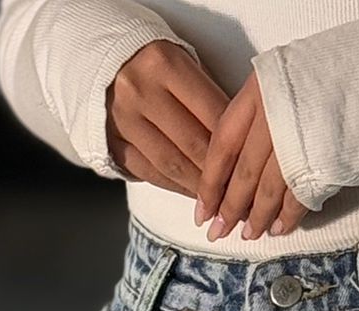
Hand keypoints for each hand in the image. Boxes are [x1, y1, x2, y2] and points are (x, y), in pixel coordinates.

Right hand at [106, 40, 231, 196]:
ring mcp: (121, 118)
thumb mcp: (183, 64)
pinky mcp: (110, 141)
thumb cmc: (155, 65)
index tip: (256, 165)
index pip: (213, 113)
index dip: (239, 145)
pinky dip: (176, 188)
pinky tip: (195, 195)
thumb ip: (209, 97)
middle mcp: (139, 90)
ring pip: (173, 164)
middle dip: (224, 175)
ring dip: (202, 188)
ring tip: (224, 201)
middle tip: (246, 193)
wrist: (101, 61)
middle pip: (195, 144)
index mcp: (164, 63)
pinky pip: (150, 173)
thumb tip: (244, 142)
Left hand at [193, 69, 309, 241]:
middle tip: (220, 231)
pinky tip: (279, 227)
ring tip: (250, 234)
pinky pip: (299, 196)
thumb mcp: (283, 79)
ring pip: (268, 189)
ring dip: (258, 217)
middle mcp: (274, 116)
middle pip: (242, 173)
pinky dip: (288, 216)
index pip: (222, 145)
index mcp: (258, 93)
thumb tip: (239, 160)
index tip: (203, 208)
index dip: (210, 183)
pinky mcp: (325, 161)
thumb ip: (259, 113)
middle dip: (229, 208)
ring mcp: (300, 140)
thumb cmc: (331, 74)